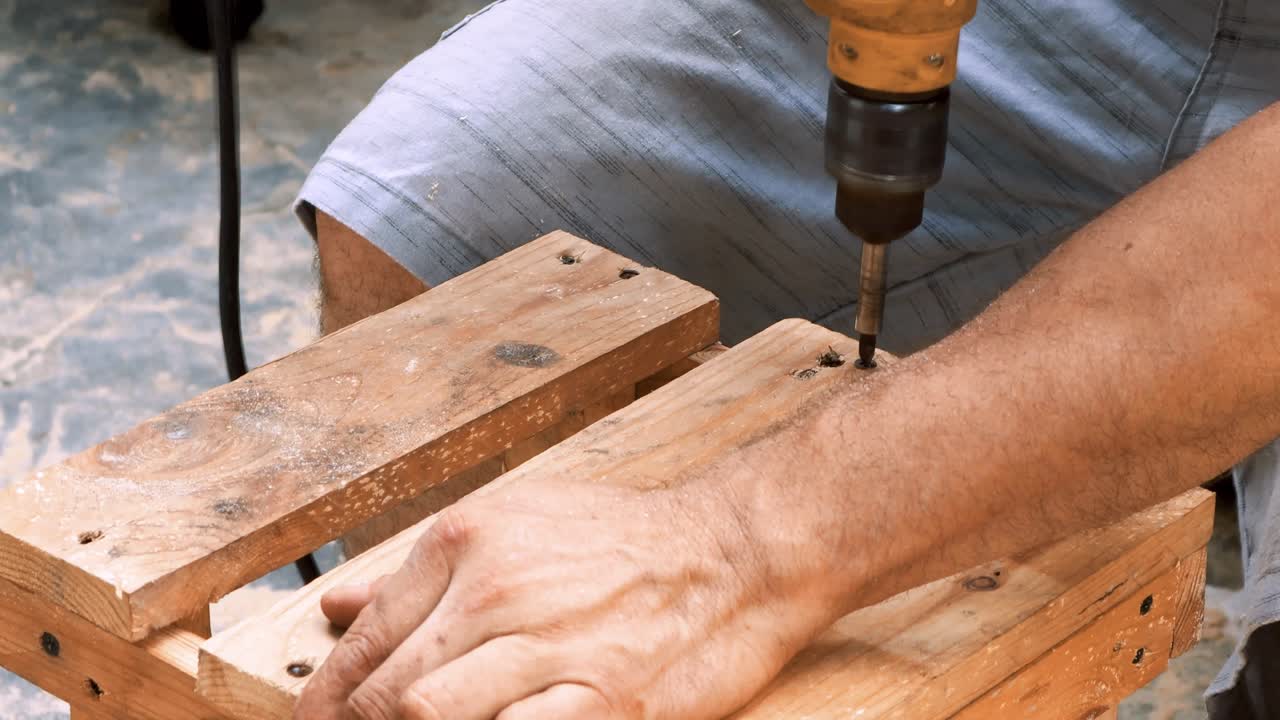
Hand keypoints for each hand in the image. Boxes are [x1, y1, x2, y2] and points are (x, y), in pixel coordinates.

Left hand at [293, 454, 836, 719]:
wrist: (729, 553)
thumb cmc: (622, 539)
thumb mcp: (515, 521)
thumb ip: (419, 570)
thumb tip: (339, 607)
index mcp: (469, 541)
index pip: (367, 636)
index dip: (324, 694)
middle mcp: (498, 590)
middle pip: (386, 688)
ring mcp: (549, 648)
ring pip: (427, 716)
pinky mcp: (601, 702)